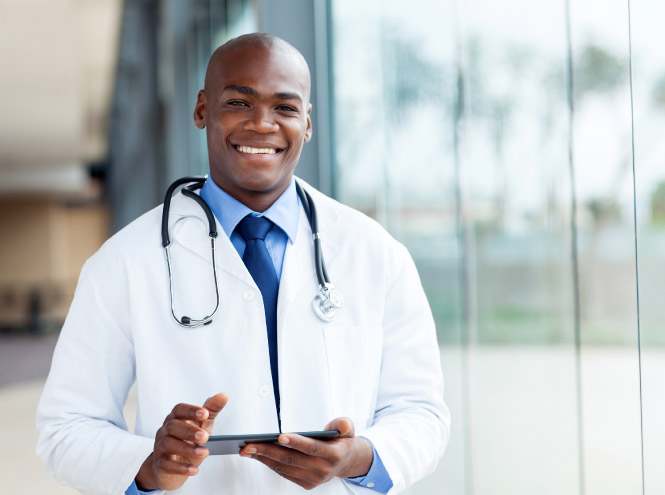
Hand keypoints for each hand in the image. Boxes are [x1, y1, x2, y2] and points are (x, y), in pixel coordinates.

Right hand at [135, 393, 227, 490]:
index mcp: (175, 418)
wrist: (170, 468)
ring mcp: (160, 448)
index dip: (191, 411)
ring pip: (168, 444)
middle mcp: (165, 431)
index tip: (205, 414)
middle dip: (189, 431)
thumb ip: (211, 410)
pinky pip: (167, 465)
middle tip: (206, 437)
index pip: (179, 409)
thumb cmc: (188, 441)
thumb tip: (224, 395)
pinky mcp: (160, 465)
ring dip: (187, 448)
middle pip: (172, 426)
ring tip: (204, 453)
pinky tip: (194, 469)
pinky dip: (181, 467)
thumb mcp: (202, 425)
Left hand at [239, 417, 372, 489]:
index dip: (296, 442)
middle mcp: (323, 470)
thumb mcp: (348, 429)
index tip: (279, 436)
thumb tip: (343, 425)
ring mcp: (314, 479)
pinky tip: (258, 455)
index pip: (312, 448)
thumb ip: (344, 425)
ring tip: (247, 449)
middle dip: (268, 451)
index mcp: (334, 455)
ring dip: (264, 458)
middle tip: (249, 444)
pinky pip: (284, 473)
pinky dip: (270, 464)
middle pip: (292, 459)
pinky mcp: (306, 484)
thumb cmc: (342, 440)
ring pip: (285, 468)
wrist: (346, 461)